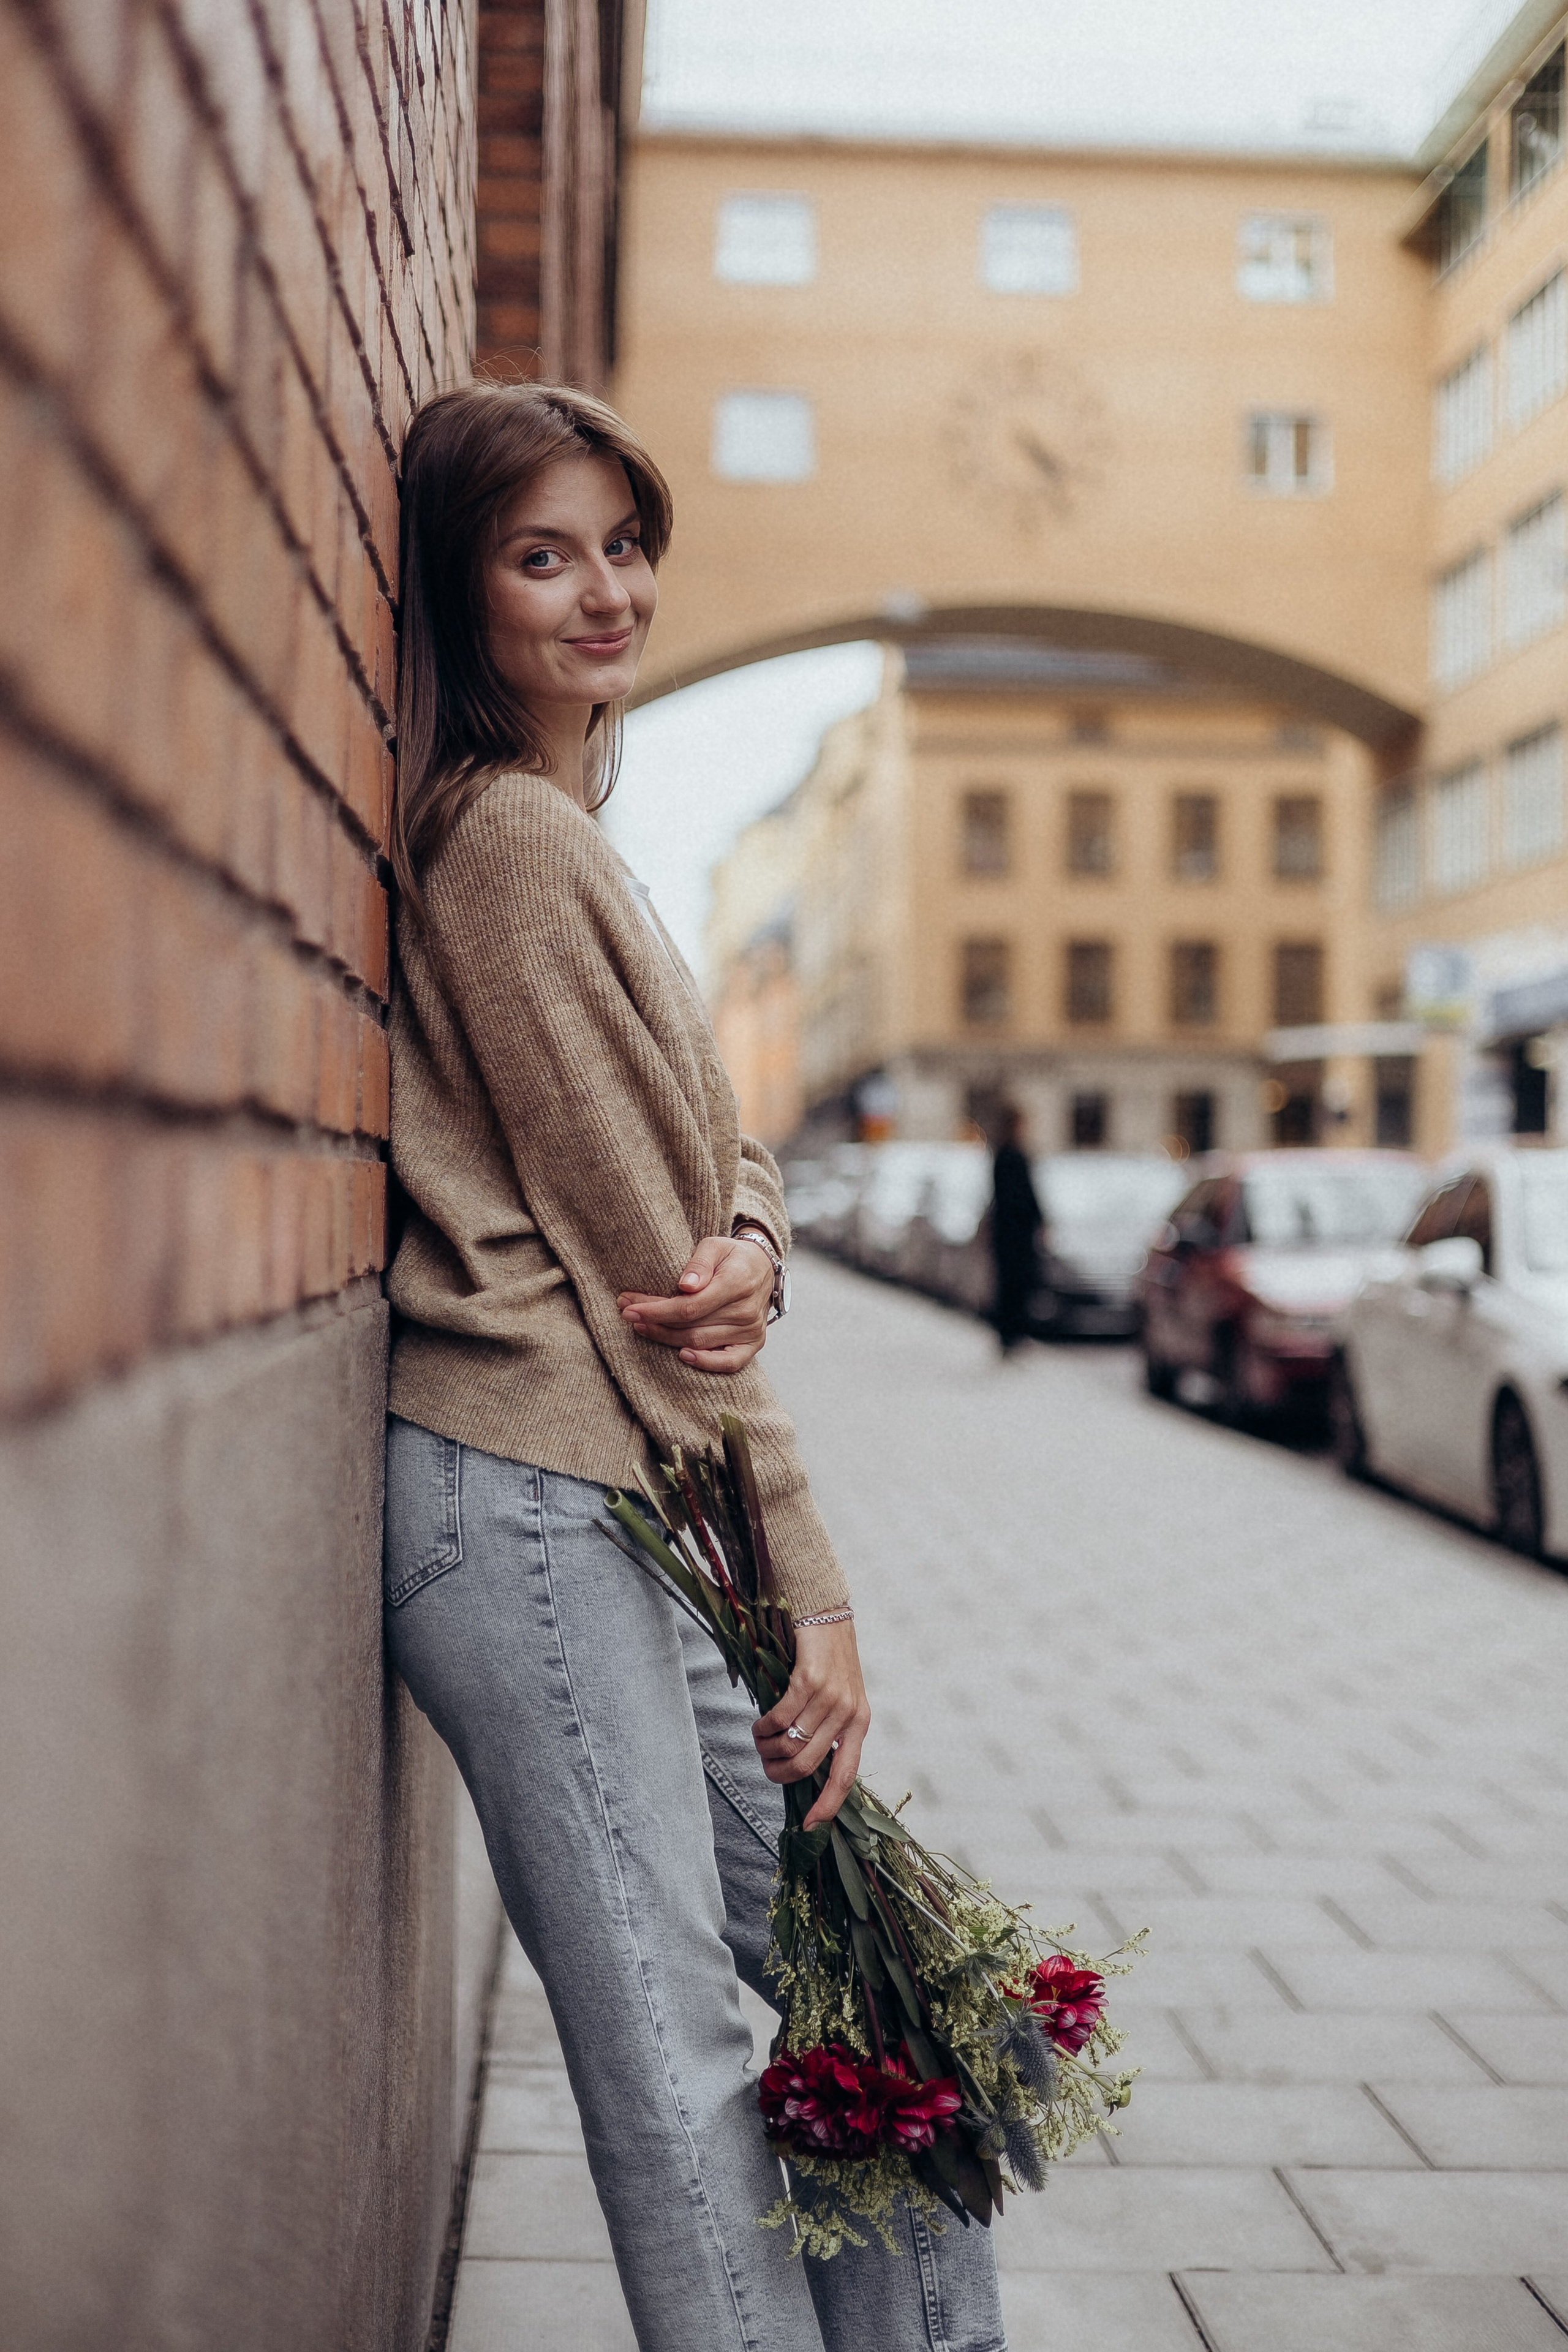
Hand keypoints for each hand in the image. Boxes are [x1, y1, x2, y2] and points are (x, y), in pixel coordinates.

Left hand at [618, 1234, 773, 1373]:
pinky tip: (682, 1355)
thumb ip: (699, 1263)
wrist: (763, 1268)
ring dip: (667, 1338)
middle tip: (628, 1314)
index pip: (690, 1306)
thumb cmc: (732, 1256)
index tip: (629, 1307)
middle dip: (654, 1322)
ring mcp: (751, 1330)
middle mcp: (746, 1311)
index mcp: (737, 1283)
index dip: (657, 1311)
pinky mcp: (753, 1343)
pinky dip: (705, 1363)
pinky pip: (729, 1362)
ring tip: (643, 1328)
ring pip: (700, 1343)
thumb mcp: (715, 1245)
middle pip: (690, 1326)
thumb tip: (684, 1287)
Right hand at [753, 1619, 869, 1827]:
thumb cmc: (827, 1657)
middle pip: (807, 1765)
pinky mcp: (809, 1679)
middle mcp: (849, 1713)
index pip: (846, 1776)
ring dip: (766, 1749)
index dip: (827, 1805)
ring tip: (759, 1740)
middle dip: (778, 1773)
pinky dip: (763, 1728)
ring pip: (791, 1744)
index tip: (809, 1827)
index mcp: (860, 1723)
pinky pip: (779, 1718)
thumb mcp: (839, 1696)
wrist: (824, 1610)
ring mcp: (830, 1696)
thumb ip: (828, 1729)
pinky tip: (758, 1725)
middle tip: (765, 1763)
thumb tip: (800, 1766)